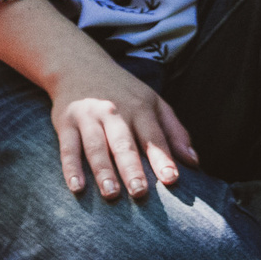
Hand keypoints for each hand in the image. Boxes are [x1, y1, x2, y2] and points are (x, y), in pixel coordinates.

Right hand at [48, 63, 197, 199]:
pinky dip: (71, 167)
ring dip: (103, 171)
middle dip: (132, 168)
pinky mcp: (66, 122)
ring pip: (96, 147)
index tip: (172, 179)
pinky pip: (68, 147)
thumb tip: (194, 162)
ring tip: (111, 194)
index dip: (163, 157)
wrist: (79, 64)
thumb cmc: (123, 92)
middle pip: (124, 143)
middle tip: (140, 193)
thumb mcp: (153, 102)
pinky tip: (77, 187)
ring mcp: (89, 117)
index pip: (154, 136)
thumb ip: (174, 131)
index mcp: (140, 108)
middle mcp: (114, 112)